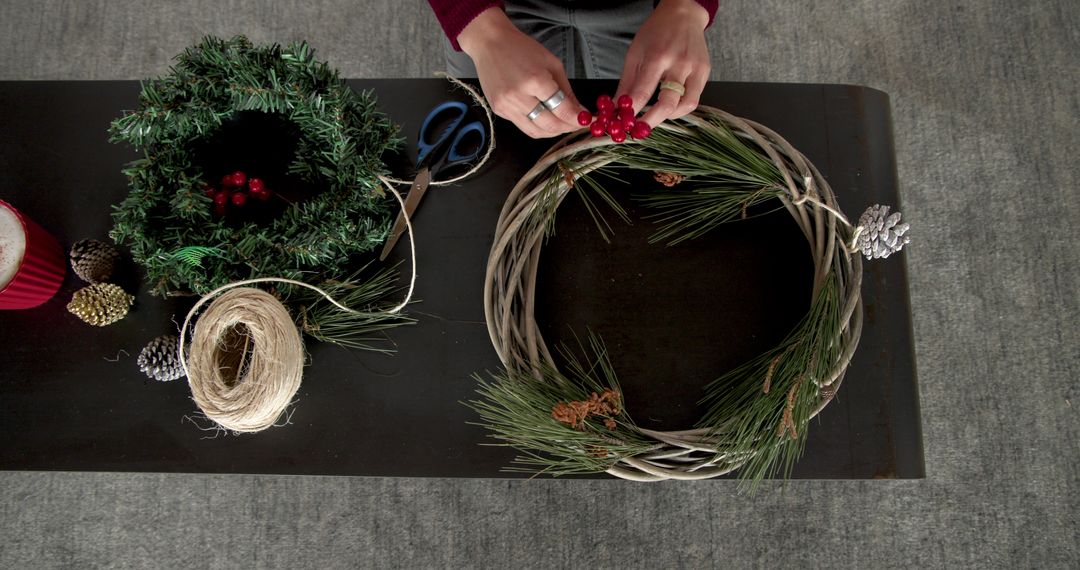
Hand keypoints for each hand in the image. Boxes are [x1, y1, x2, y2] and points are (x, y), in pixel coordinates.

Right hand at [459, 8, 586, 138]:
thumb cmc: (521, 48)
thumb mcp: (552, 63)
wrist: (490, 43)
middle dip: (568, 127)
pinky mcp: (499, 111)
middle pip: (550, 125)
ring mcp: (506, 106)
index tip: (589, 120)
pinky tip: (545, 119)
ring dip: (553, 131)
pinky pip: (523, 126)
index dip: (578, 119)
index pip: (562, 110)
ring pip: (536, 132)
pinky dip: (537, 126)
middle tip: (577, 124)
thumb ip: (566, 91)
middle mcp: (518, 96)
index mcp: (535, 80)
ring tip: (562, 124)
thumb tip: (579, 111)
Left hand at [616, 0, 711, 127]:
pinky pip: (694, 99)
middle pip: (667, 104)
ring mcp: (695, 68)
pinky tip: (670, 105)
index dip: (632, 112)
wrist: (683, 15)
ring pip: (686, 106)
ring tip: (656, 115)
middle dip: (651, 121)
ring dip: (668, 117)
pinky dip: (680, 108)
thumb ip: (627, 83)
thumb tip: (616, 107)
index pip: (643, 92)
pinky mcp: (705, 72)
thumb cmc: (656, 32)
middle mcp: (679, 63)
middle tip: (640, 130)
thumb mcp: (635, 53)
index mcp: (657, 56)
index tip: (624, 124)